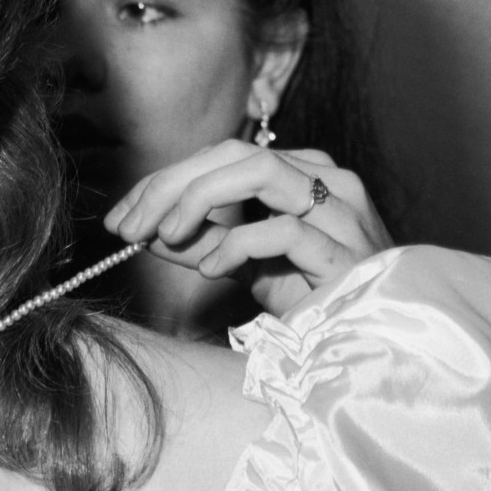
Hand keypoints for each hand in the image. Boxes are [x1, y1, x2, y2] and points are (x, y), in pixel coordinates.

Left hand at [103, 140, 390, 317]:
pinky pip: (284, 229)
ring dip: (199, 199)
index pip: (223, 154)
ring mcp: (341, 211)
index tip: (122, 216)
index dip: (165, 180)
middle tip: (129, 225)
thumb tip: (143, 229)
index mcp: (301, 173)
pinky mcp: (345, 252)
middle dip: (171, 184)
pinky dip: (237, 244)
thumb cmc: (310, 297)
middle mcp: (326, 179)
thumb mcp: (242, 265)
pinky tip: (211, 268)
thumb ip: (199, 241)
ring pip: (261, 172)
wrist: (367, 336)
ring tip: (165, 235)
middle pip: (236, 153)